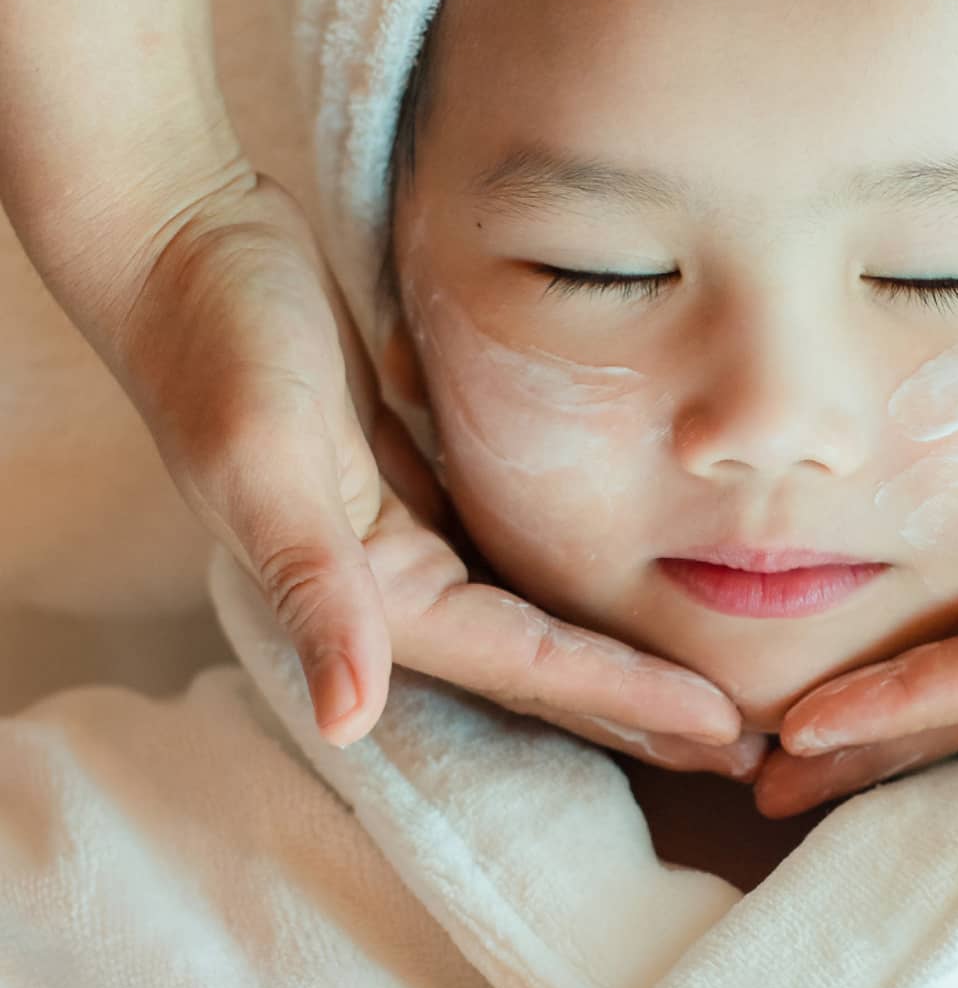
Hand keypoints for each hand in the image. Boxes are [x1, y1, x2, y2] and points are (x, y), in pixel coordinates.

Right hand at [108, 169, 748, 761]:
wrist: (184, 248)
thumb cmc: (220, 345)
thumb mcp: (263, 459)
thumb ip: (311, 585)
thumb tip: (348, 716)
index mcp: (376, 589)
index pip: (527, 663)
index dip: (626, 697)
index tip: (723, 722)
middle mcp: (397, 579)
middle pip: (543, 665)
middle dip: (639, 706)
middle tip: (745, 739)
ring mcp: (411, 529)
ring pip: (538, 612)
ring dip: (618, 653)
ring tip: (705, 681)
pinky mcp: (420, 476)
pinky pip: (518, 548)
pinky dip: (579, 576)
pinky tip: (632, 578)